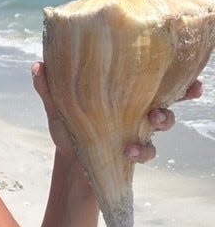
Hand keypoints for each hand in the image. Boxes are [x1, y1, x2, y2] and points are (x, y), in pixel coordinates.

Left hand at [32, 61, 202, 164]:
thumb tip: (37, 65)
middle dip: (182, 93)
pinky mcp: (134, 152)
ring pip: (164, 122)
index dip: (169, 69)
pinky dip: (143, 151)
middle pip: (167, 95)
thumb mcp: (57, 108)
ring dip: (165, 119)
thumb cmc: (68, 130)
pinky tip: (130, 150)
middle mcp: (136, 109)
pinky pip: (149, 151)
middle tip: (188, 90)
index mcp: (122, 92)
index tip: (183, 61)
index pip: (149, 76)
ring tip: (153, 119)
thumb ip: (48, 89)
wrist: (69, 165)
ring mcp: (138, 131)